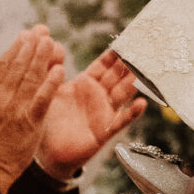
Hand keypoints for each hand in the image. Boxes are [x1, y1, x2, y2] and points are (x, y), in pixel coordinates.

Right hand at [0, 28, 67, 192]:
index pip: (2, 65)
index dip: (15, 48)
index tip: (25, 34)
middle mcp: (0, 99)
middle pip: (19, 67)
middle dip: (31, 47)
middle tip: (42, 31)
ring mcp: (16, 111)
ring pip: (31, 79)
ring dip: (42, 58)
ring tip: (51, 42)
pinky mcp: (31, 123)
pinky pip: (43, 100)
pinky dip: (51, 84)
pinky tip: (59, 69)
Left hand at [37, 51, 145, 181]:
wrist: (48, 152)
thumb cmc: (48, 120)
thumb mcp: (49, 91)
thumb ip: (50, 69)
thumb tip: (52, 42)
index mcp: (85, 83)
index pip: (104, 65)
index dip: (114, 53)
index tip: (127, 40)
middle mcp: (98, 95)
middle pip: (117, 76)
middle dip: (129, 63)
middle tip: (143, 50)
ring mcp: (104, 112)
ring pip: (122, 93)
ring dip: (134, 82)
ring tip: (145, 71)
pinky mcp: (104, 131)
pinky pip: (121, 120)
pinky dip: (132, 113)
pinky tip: (141, 103)